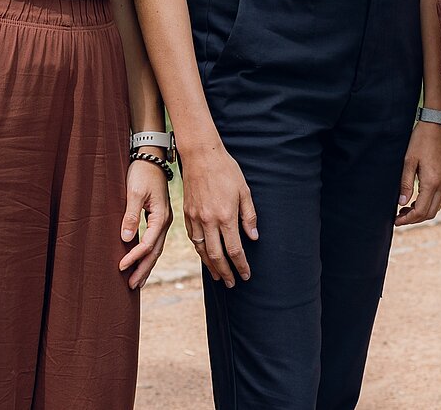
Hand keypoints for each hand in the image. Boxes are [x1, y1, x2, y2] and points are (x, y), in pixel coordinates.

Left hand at [118, 159, 172, 288]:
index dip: (134, 257)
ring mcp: (163, 220)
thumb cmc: (142, 172)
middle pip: (155, 251)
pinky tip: (142, 261)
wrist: (151, 156)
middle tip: (132, 286)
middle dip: (144, 269)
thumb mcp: (134, 193)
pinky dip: (148, 254)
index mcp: (161, 216)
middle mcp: (165, 220)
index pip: (148, 243)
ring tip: (138, 281)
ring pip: (156, 248)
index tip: (120, 267)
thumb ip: (131, 216)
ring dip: (147, 265)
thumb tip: (126, 239)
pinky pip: (154, 241)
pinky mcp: (158, 217)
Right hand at [180, 142, 256, 287]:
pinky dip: (199, 250)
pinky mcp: (187, 213)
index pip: (234, 249)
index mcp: (225, 216)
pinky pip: (193, 238)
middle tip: (231, 284)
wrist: (200, 155)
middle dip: (225, 272)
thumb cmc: (226, 170)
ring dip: (210, 265)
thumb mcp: (244, 191)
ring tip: (217, 276)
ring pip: (202, 249)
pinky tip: (205, 255)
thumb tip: (253, 237)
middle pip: (216, 255)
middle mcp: (209, 221)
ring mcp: (195, 218)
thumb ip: (249, 216)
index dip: (240, 265)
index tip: (246, 275)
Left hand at [395, 123, 440, 225]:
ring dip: (422, 212)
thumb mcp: (408, 160)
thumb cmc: (421, 139)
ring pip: (437, 206)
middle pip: (430, 213)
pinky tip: (418, 198)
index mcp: (432, 182)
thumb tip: (401, 203)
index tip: (395, 221)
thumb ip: (405, 183)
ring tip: (406, 208)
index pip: (420, 211)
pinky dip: (429, 203)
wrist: (439, 123)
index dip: (407, 219)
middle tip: (399, 216)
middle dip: (414, 219)